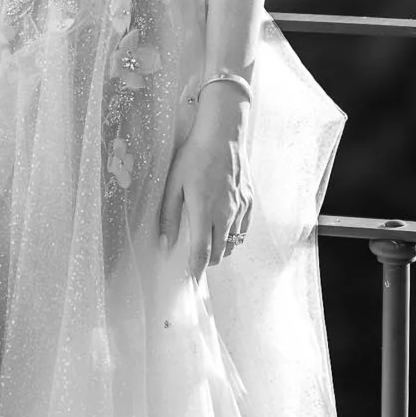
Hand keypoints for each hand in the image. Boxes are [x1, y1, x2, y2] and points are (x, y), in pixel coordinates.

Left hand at [158, 83, 253, 279]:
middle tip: (194, 257)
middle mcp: (226, 214)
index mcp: (204, 212)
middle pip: (219, 252)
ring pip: (233, 242)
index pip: (201, 253)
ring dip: (220, 247)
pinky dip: (234, 234)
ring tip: (208, 241)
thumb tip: (166, 243)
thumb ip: (169, 216)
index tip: (190, 282)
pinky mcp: (249, 201)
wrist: (223, 134)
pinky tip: (223, 227)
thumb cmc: (194, 156)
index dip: (195, 271)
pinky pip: (243, 228)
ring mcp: (241, 208)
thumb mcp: (173, 184)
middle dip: (206, 260)